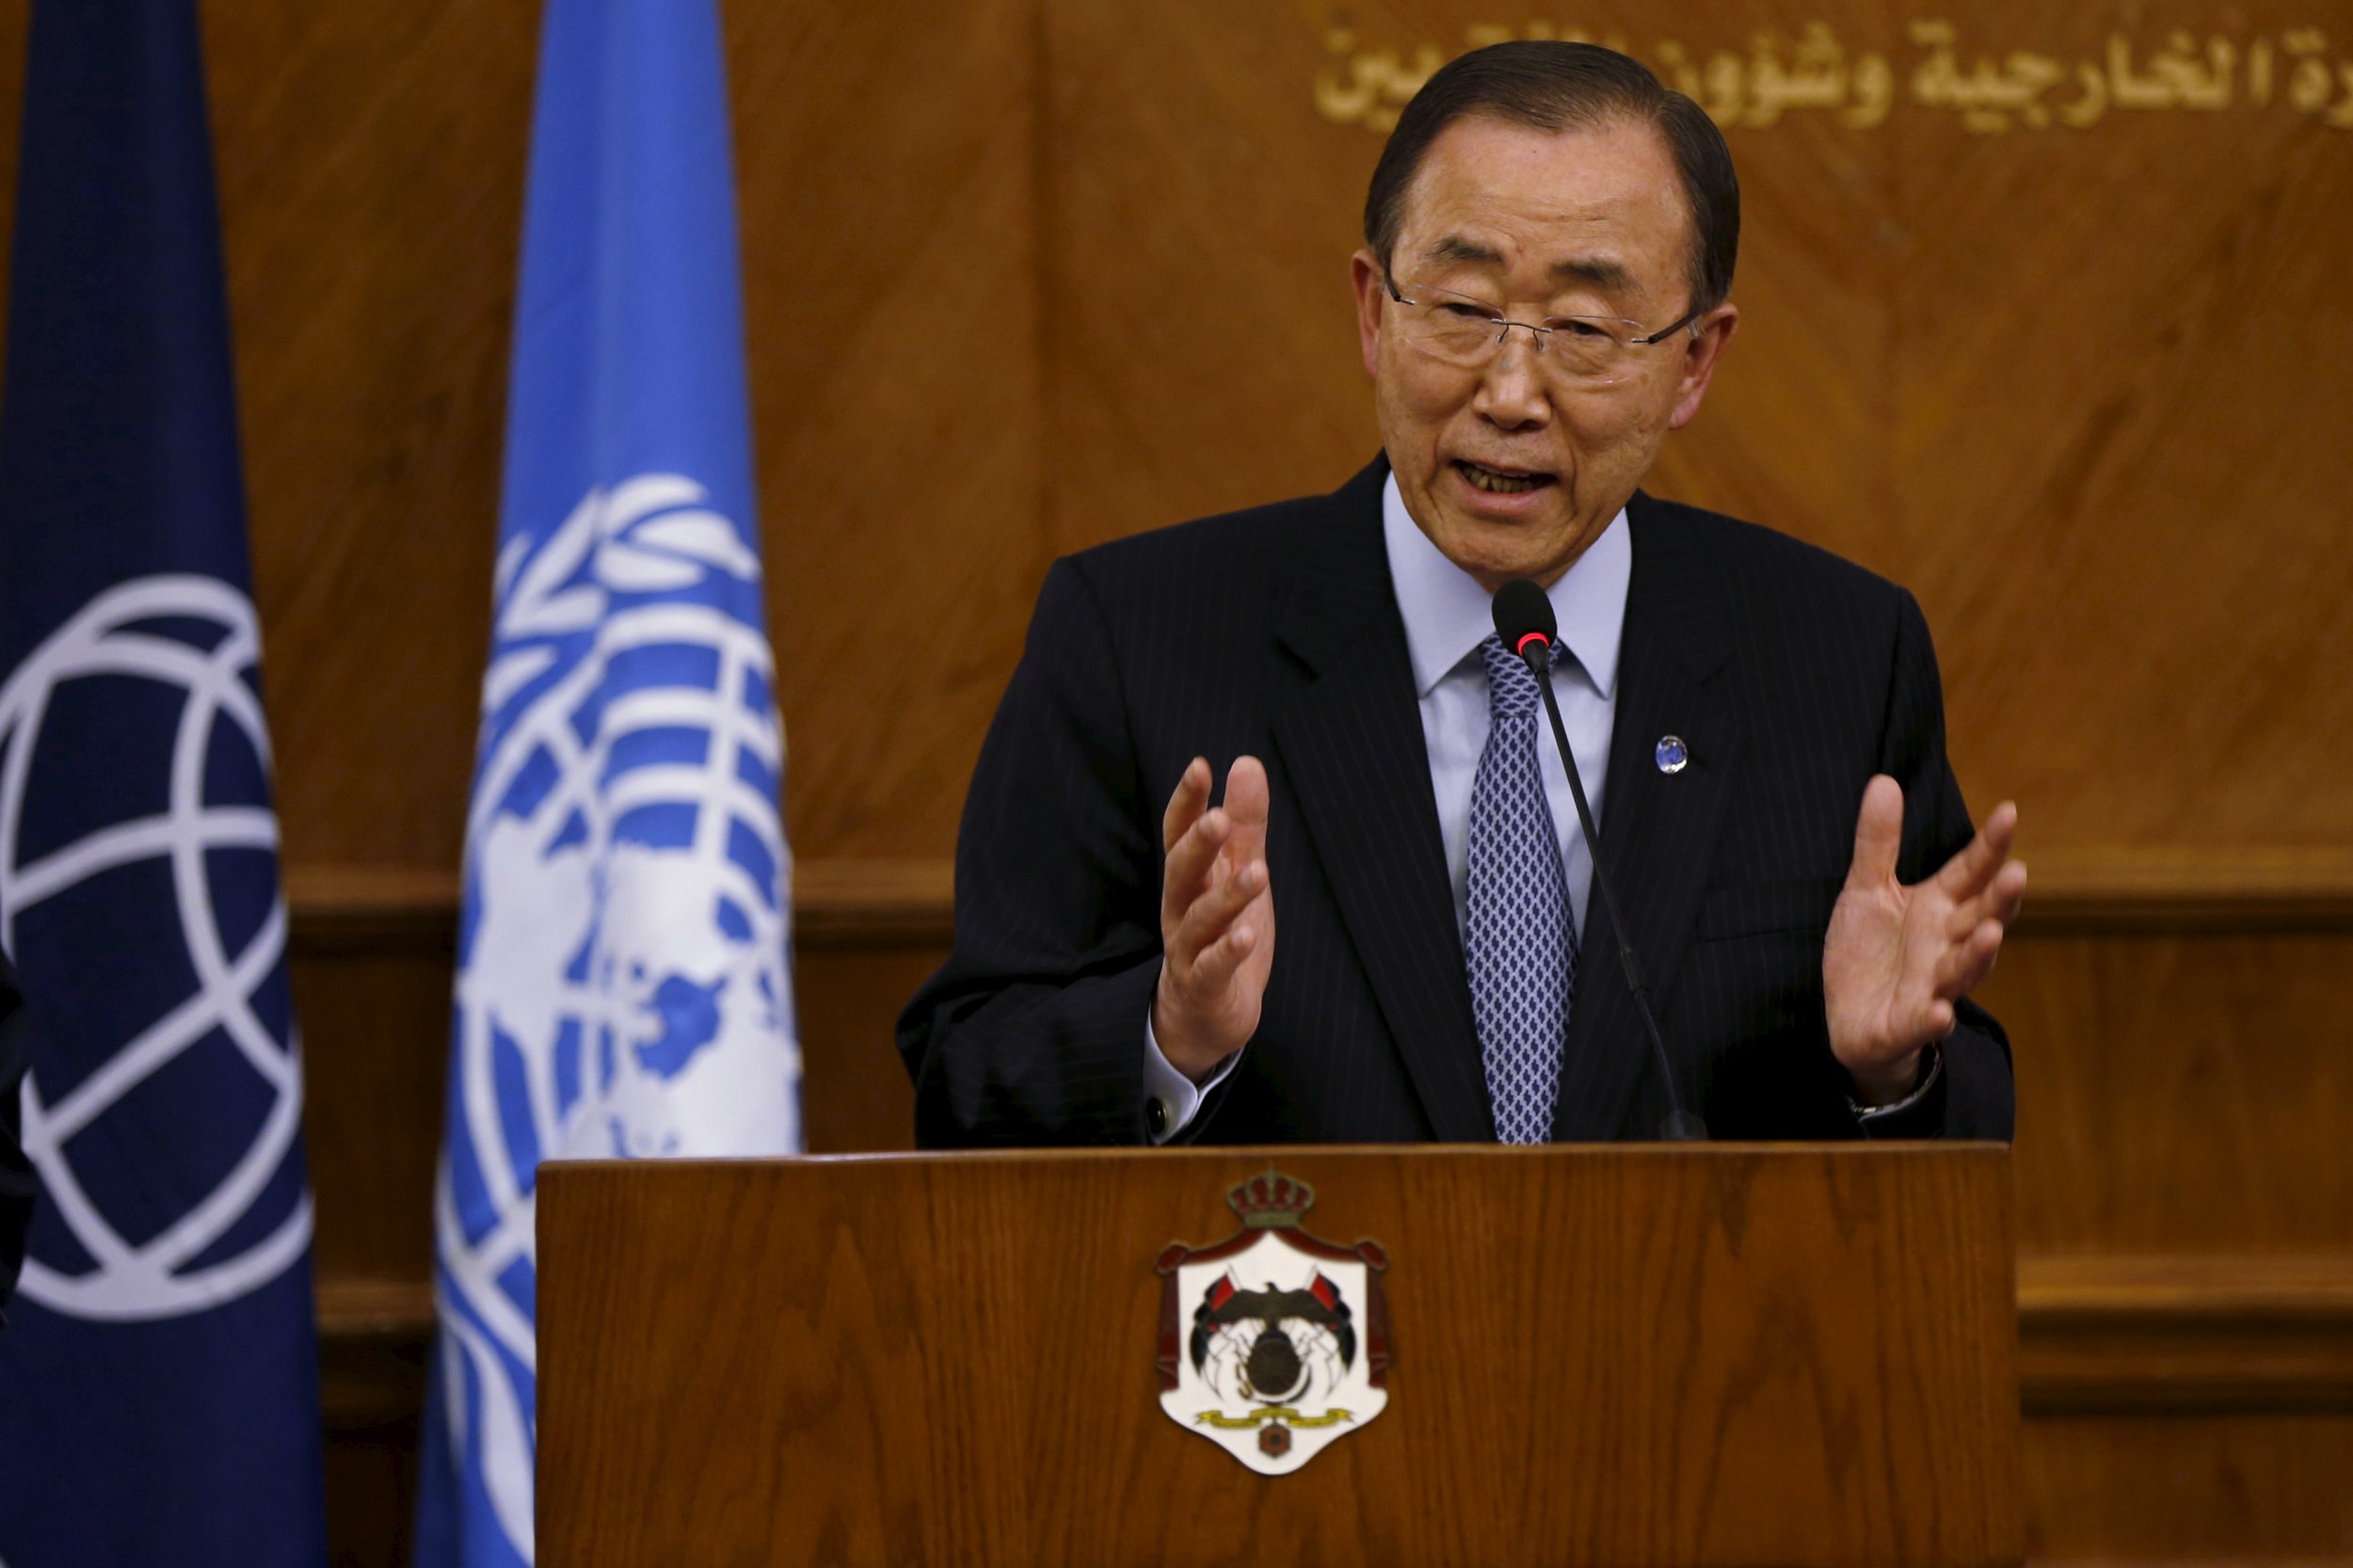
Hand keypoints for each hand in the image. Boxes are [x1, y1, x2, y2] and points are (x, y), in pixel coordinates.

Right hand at [1154, 756, 1274, 1080]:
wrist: (1205, 1014)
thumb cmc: (1222, 932)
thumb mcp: (1238, 871)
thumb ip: (1244, 823)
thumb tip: (1246, 762)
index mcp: (1188, 877)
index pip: (1179, 833)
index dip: (1186, 802)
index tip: (1200, 767)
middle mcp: (1180, 909)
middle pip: (1181, 872)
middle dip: (1197, 845)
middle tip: (1218, 819)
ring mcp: (1188, 949)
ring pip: (1199, 919)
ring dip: (1226, 896)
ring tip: (1257, 872)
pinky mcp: (1204, 986)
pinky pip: (1212, 968)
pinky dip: (1227, 952)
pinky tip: (1246, 936)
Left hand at [1824, 776, 2024, 1103]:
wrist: (1851, 1019)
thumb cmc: (1871, 950)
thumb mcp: (1867, 889)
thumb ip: (1878, 842)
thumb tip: (1885, 780)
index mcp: (1939, 907)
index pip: (1971, 871)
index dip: (1990, 845)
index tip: (2009, 810)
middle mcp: (1946, 944)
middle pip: (1982, 917)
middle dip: (2000, 899)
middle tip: (2016, 872)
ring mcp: (1933, 985)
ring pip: (1965, 969)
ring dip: (1979, 953)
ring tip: (1992, 933)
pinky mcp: (1910, 1023)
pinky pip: (1925, 1022)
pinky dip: (1934, 1018)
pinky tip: (1941, 1012)